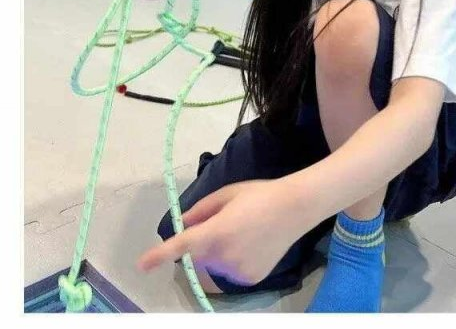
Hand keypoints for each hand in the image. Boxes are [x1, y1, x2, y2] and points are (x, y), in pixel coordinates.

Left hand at [136, 179, 308, 286]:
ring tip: (243, 232)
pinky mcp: (249, 279)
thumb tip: (183, 224)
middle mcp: (225, 256)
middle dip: (202, 242)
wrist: (295, 208)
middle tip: (224, 222)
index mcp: (217, 231)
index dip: (160, 256)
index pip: (182, 246)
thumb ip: (200, 210)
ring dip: (218, 252)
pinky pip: (230, 271)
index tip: (143, 264)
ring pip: (214, 264)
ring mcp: (238, 271)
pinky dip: (233, 260)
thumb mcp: (227, 194)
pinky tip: (252, 244)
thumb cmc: (259, 195)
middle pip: (198, 255)